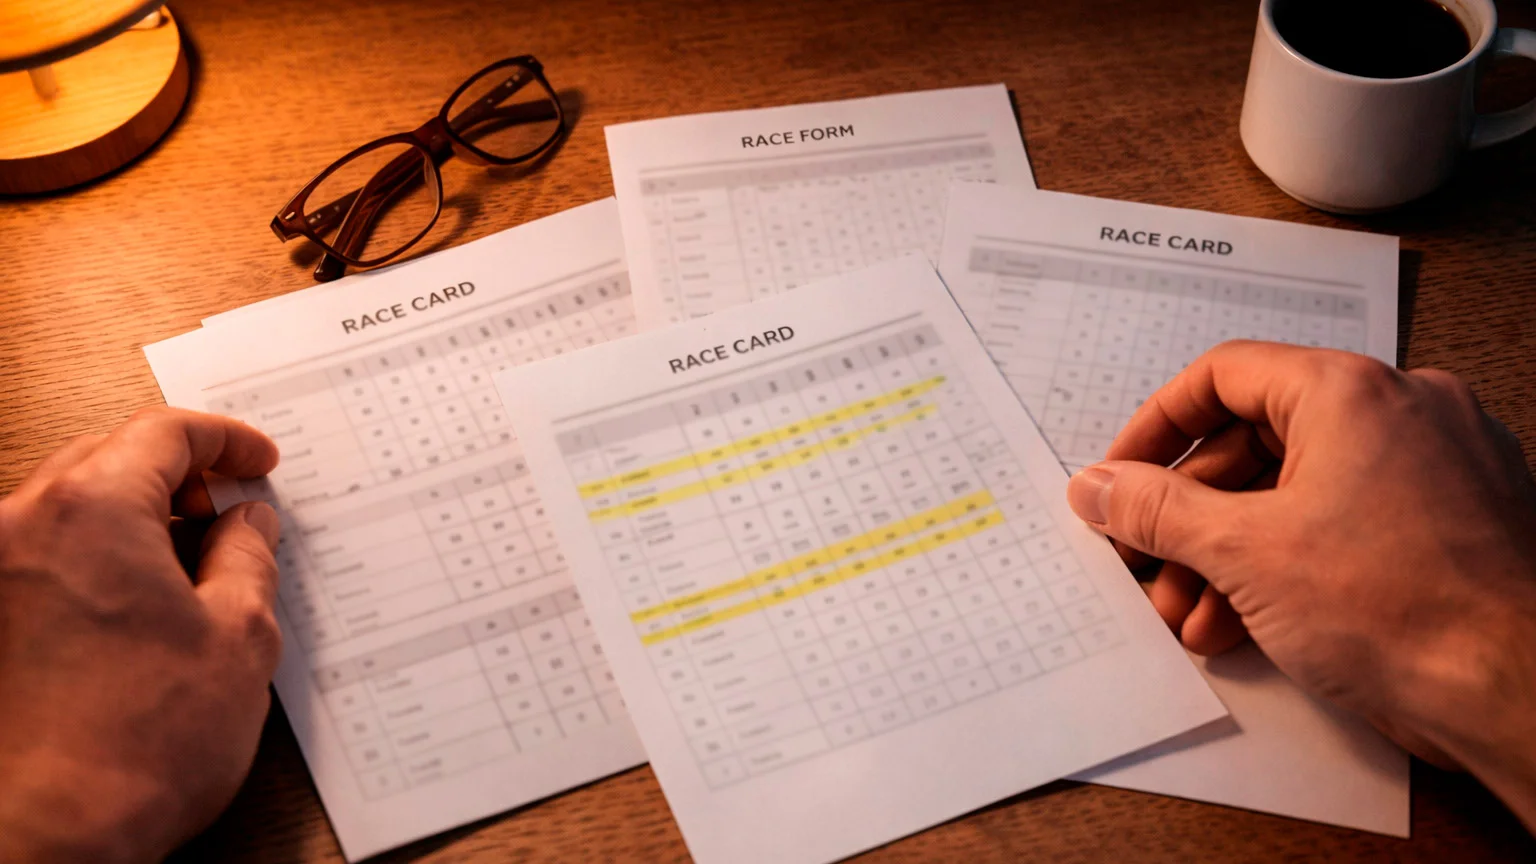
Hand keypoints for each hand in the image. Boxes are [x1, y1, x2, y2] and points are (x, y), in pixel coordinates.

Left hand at [0, 408, 282, 862]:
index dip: (224, 440)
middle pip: (107, 457)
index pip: (162, 433)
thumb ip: (247, 557)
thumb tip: (247, 523)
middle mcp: (20, 527)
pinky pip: (44, 553)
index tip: (257, 461)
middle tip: (233, 506)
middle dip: (179, 473)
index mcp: (89, 510)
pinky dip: (98, 554)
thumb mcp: (238, 637)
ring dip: (135, 515)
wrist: (47, 838)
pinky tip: (141, 599)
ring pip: (71, 506)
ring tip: (193, 559)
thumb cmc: (137, 746)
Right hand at [1065, 342, 1535, 826]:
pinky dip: (1286, 568)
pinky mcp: (1448, 527)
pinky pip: (1344, 528)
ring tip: (1189, 614)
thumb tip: (1098, 486)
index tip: (1120, 477)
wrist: (1521, 691)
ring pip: (1298, 493)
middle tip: (1146, 560)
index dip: (1157, 429)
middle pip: (1257, 442)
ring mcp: (1432, 470)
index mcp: (1350, 392)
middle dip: (1189, 515)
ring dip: (1228, 555)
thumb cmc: (1406, 607)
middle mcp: (1398, 414)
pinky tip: (1242, 627)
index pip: (1224, 377)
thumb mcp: (1244, 552)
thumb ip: (1156, 510)